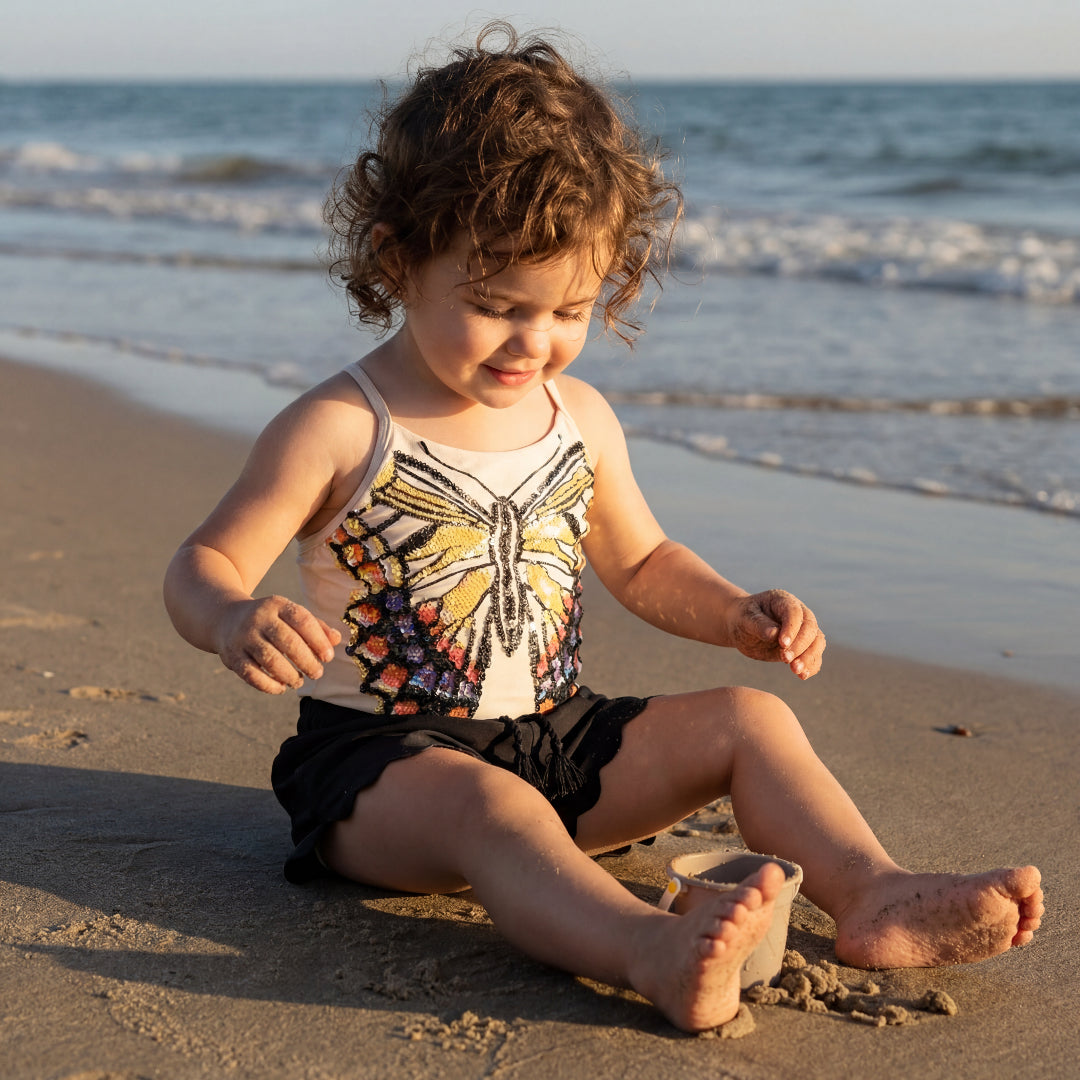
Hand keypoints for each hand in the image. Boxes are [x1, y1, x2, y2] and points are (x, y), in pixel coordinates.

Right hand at [214, 595, 341, 693]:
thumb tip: (337, 640)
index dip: (318, 640)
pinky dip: (269, 685)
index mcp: (277, 605)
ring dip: (289, 675)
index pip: (302, 620)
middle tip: (317, 674)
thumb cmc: (270, 621)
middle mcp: (258, 618)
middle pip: (287, 641)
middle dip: (307, 661)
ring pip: (270, 659)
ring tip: (299, 680)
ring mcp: (243, 637)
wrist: (226, 619)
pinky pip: (251, 675)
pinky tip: (281, 688)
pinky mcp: (231, 656)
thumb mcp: (290, 616)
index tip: (328, 657)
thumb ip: (316, 627)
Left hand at [727, 588, 825, 679]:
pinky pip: (814, 656)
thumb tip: (774, 633)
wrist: (743, 627)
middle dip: (800, 645)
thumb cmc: (743, 618)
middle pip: (810, 628)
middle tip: (785, 659)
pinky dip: (811, 666)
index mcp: (783, 601)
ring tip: (795, 670)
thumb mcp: (745, 619)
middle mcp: (799, 614)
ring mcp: (803, 631)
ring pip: (817, 642)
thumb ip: (758, 624)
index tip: (782, 644)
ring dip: (809, 657)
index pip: (794, 613)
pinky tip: (802, 675)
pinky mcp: (803, 647)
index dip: (791, 628)